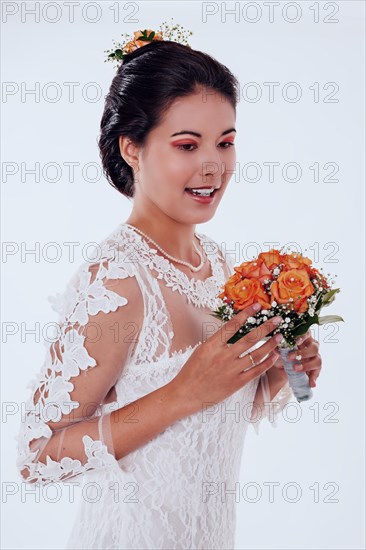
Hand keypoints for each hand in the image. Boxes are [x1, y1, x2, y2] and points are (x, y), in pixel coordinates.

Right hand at [169, 304, 283, 416]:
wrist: (186, 394)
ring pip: (256, 354)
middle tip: (277, 320)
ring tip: (279, 337)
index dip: (246, 314)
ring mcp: (231, 370)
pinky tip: (274, 356)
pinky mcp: (236, 383)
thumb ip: (217, 341)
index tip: (257, 306)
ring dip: (270, 344)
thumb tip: (233, 330)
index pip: (232, 325)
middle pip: (250, 338)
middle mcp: (223, 356)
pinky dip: (267, 363)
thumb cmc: (191, 371)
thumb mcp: (201, 350)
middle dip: (266, 327)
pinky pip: (256, 371)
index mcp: (212, 345)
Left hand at [273, 330, 321, 387]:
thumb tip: (276, 348)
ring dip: (306, 365)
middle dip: (302, 353)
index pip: (307, 333)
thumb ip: (277, 347)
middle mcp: (312, 346)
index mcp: (304, 338)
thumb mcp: (277, 350)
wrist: (280, 369)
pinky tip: (311, 383)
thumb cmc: (281, 354)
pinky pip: (317, 373)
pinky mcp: (315, 369)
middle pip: (314, 348)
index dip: (303, 337)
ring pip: (317, 360)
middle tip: (289, 357)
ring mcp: (315, 358)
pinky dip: (313, 378)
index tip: (295, 341)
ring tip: (295, 369)